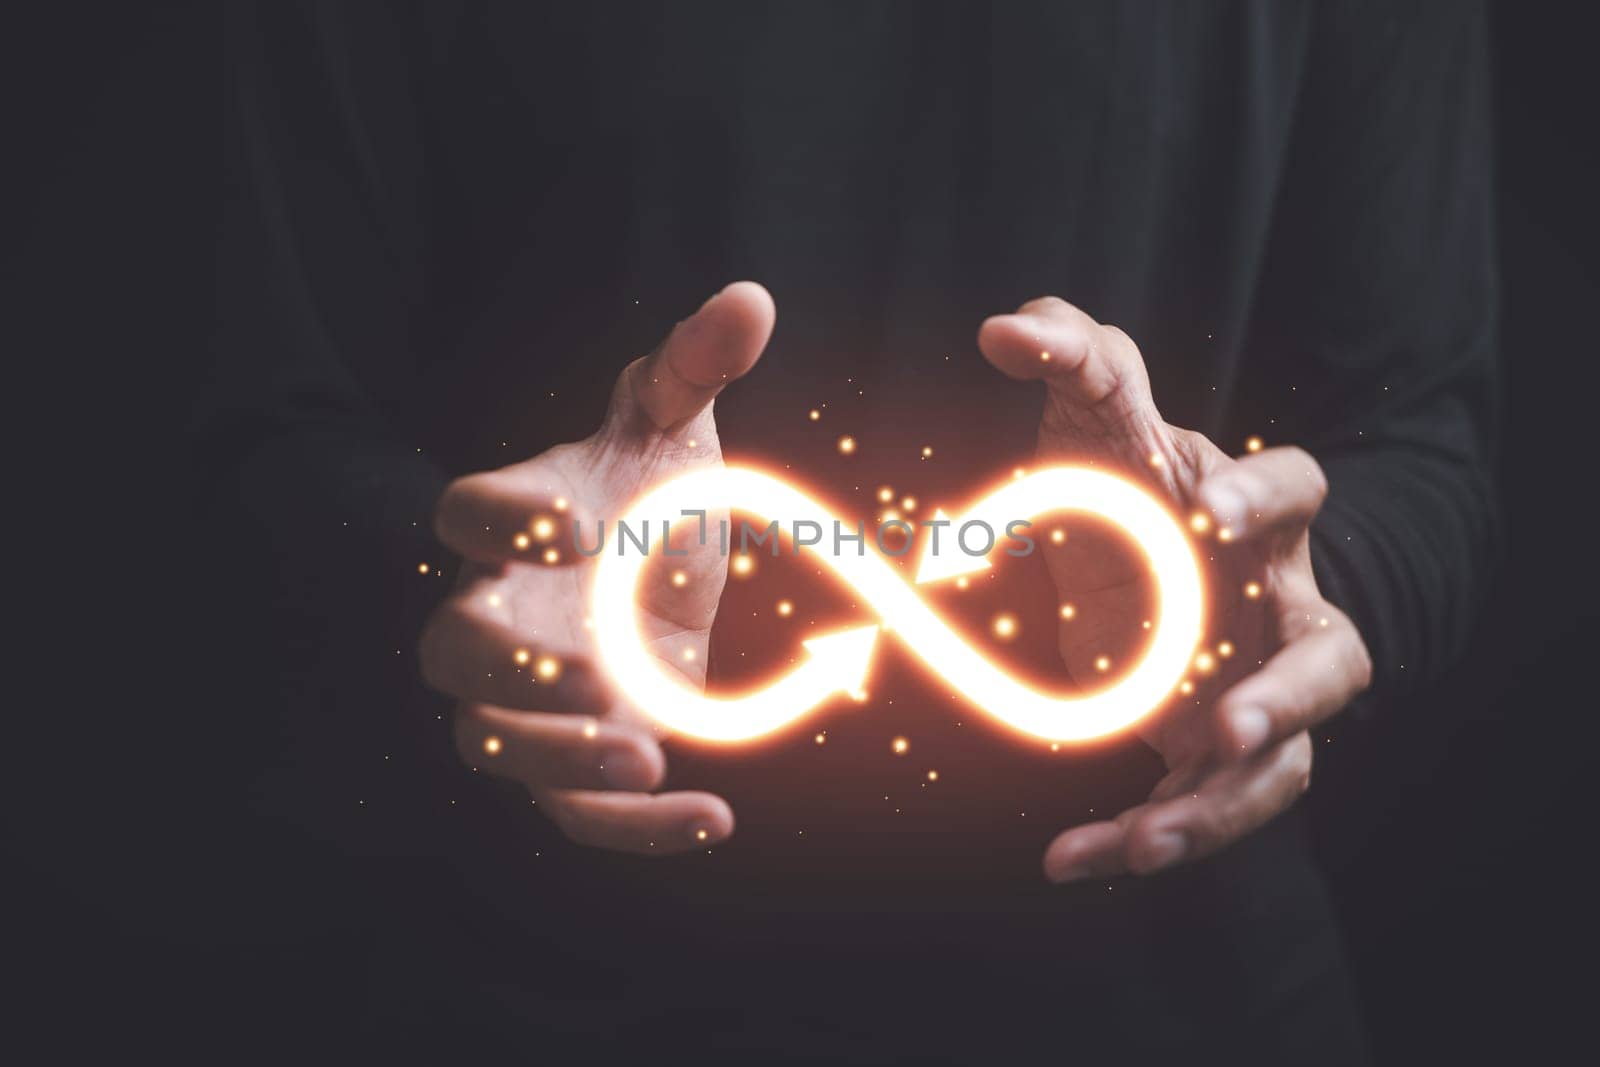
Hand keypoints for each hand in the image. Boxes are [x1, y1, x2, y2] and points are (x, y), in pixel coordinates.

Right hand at [419, 282, 774, 853]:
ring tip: (645, 752)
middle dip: (510, 669)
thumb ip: (695, 367)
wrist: (663, 576)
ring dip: (558, 757)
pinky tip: (715, 817)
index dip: (505, 522)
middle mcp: (501, 614)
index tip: (579, 524)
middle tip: (596, 672)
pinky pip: (578, 812)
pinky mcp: (578, 761)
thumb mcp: (677, 428)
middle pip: (453, 652)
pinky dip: (636, 829)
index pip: (466, 516)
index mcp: (514, 523)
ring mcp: (530, 698)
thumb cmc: (652, 493)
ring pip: (495, 745)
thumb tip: (751, 300)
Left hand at [977, 298, 1372, 881]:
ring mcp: (1258, 688)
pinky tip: (1071, 858)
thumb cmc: (1125, 480)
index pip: (1297, 491)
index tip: (1210, 507)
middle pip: (1329, 656)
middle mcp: (1277, 607)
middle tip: (1236, 722)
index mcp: (1253, 515)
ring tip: (1147, 839)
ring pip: (1282, 762)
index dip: (1264, 498)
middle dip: (1292, 692)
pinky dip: (1138, 838)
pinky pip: (1202, 806)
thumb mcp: (1095, 414)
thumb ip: (1068, 354)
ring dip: (1222, 805)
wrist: (1138, 564)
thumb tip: (1003, 325)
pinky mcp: (1217, 752)